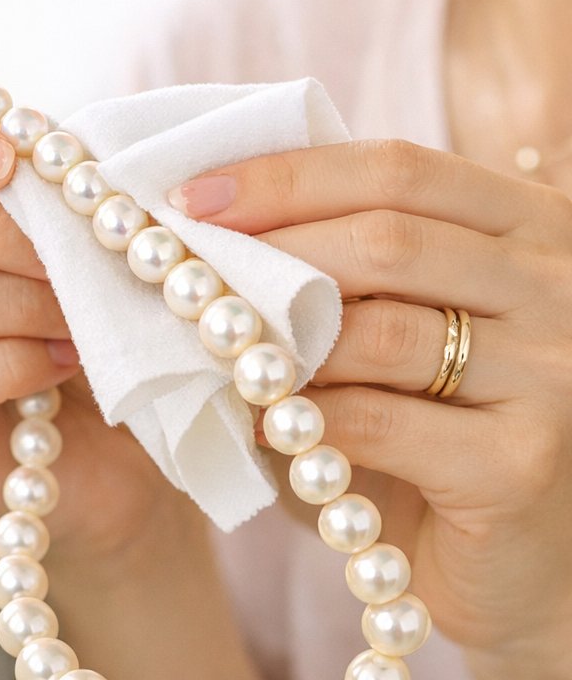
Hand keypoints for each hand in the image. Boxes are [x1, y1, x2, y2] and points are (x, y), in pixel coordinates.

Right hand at [0, 96, 185, 559]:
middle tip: (66, 252)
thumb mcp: (92, 230)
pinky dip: (9, 364)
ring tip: (77, 316)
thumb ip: (63, 183)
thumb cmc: (105, 309)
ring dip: (10, 302)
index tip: (6, 159)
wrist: (128, 429)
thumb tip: (58, 161)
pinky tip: (61, 363)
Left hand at [172, 139, 571, 672]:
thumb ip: (342, 257)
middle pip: (388, 239)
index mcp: (524, 222)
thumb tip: (206, 214)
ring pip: (381, 331)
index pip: (396, 168)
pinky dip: (303, 417)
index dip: (283, 176)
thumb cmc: (432, 413)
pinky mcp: (524, 461)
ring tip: (214, 344)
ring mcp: (553, 372)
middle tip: (184, 267)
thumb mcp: (396, 312)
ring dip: (279, 340)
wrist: (509, 551)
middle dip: (268, 249)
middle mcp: (556, 284)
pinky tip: (258, 422)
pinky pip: (380, 421)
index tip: (186, 195)